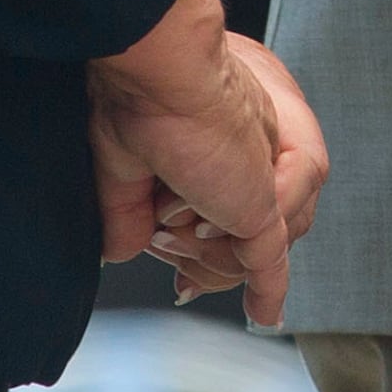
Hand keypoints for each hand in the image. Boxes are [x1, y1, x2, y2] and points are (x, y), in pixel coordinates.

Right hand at [87, 0, 329, 328]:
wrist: (162, 75)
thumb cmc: (137, 101)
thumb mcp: (122, 167)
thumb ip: (127, 212)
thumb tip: (123, 251)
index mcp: (219, 153)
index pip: (223, 224)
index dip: (199, 251)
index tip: (178, 263)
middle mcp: (248, 169)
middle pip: (237, 249)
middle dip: (199, 258)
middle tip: (166, 228)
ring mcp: (260, 187)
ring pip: (242, 263)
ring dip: (201, 258)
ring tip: (173, 214)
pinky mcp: (263, 207)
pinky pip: (269, 263)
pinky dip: (266, 291)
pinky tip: (267, 315)